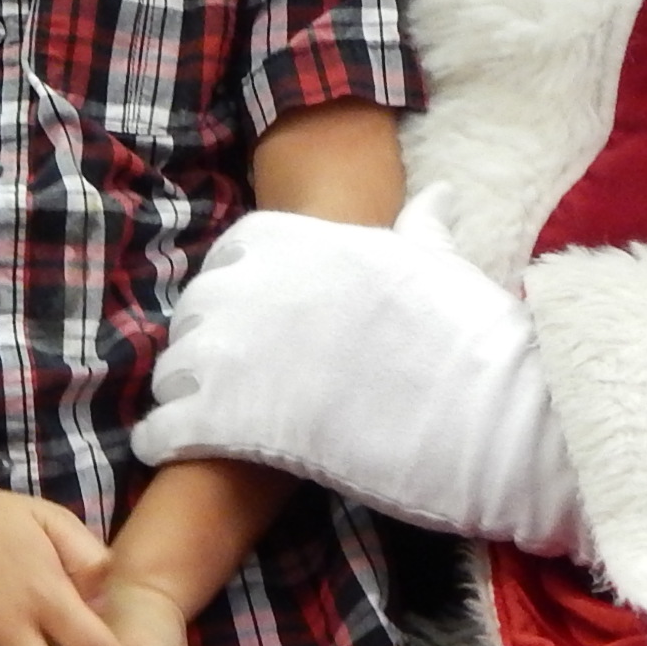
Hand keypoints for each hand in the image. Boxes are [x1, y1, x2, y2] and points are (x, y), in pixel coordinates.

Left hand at [125, 191, 591, 555]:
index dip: (238, 290)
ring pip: (174, 369)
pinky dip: (164, 441)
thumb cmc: (468, 334)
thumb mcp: (438, 263)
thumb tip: (436, 194)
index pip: (231, 256)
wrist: (483, 411)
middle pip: (196, 312)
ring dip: (184, 392)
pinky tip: (177, 451)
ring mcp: (231, 352)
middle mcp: (250, 286)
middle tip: (232, 378)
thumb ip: (421, 228)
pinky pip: (165, 427)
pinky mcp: (225, 420)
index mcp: (296, 241)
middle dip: (208, 342)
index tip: (254, 319)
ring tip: (203, 419)